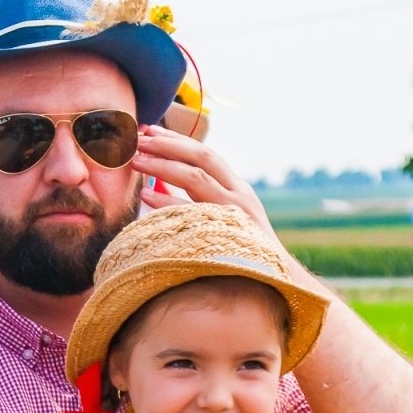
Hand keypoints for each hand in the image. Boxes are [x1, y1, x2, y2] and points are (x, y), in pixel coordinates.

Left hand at [130, 125, 276, 241]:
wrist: (277, 281)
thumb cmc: (245, 254)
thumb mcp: (232, 220)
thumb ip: (208, 203)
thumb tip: (167, 191)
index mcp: (238, 188)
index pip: (206, 154)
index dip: (177, 140)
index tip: (150, 132)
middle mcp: (238, 194)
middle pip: (201, 156)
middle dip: (168, 145)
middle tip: (138, 140)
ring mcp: (234, 211)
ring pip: (195, 177)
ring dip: (162, 166)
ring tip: (136, 162)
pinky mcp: (227, 230)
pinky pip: (191, 211)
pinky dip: (166, 200)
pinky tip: (145, 195)